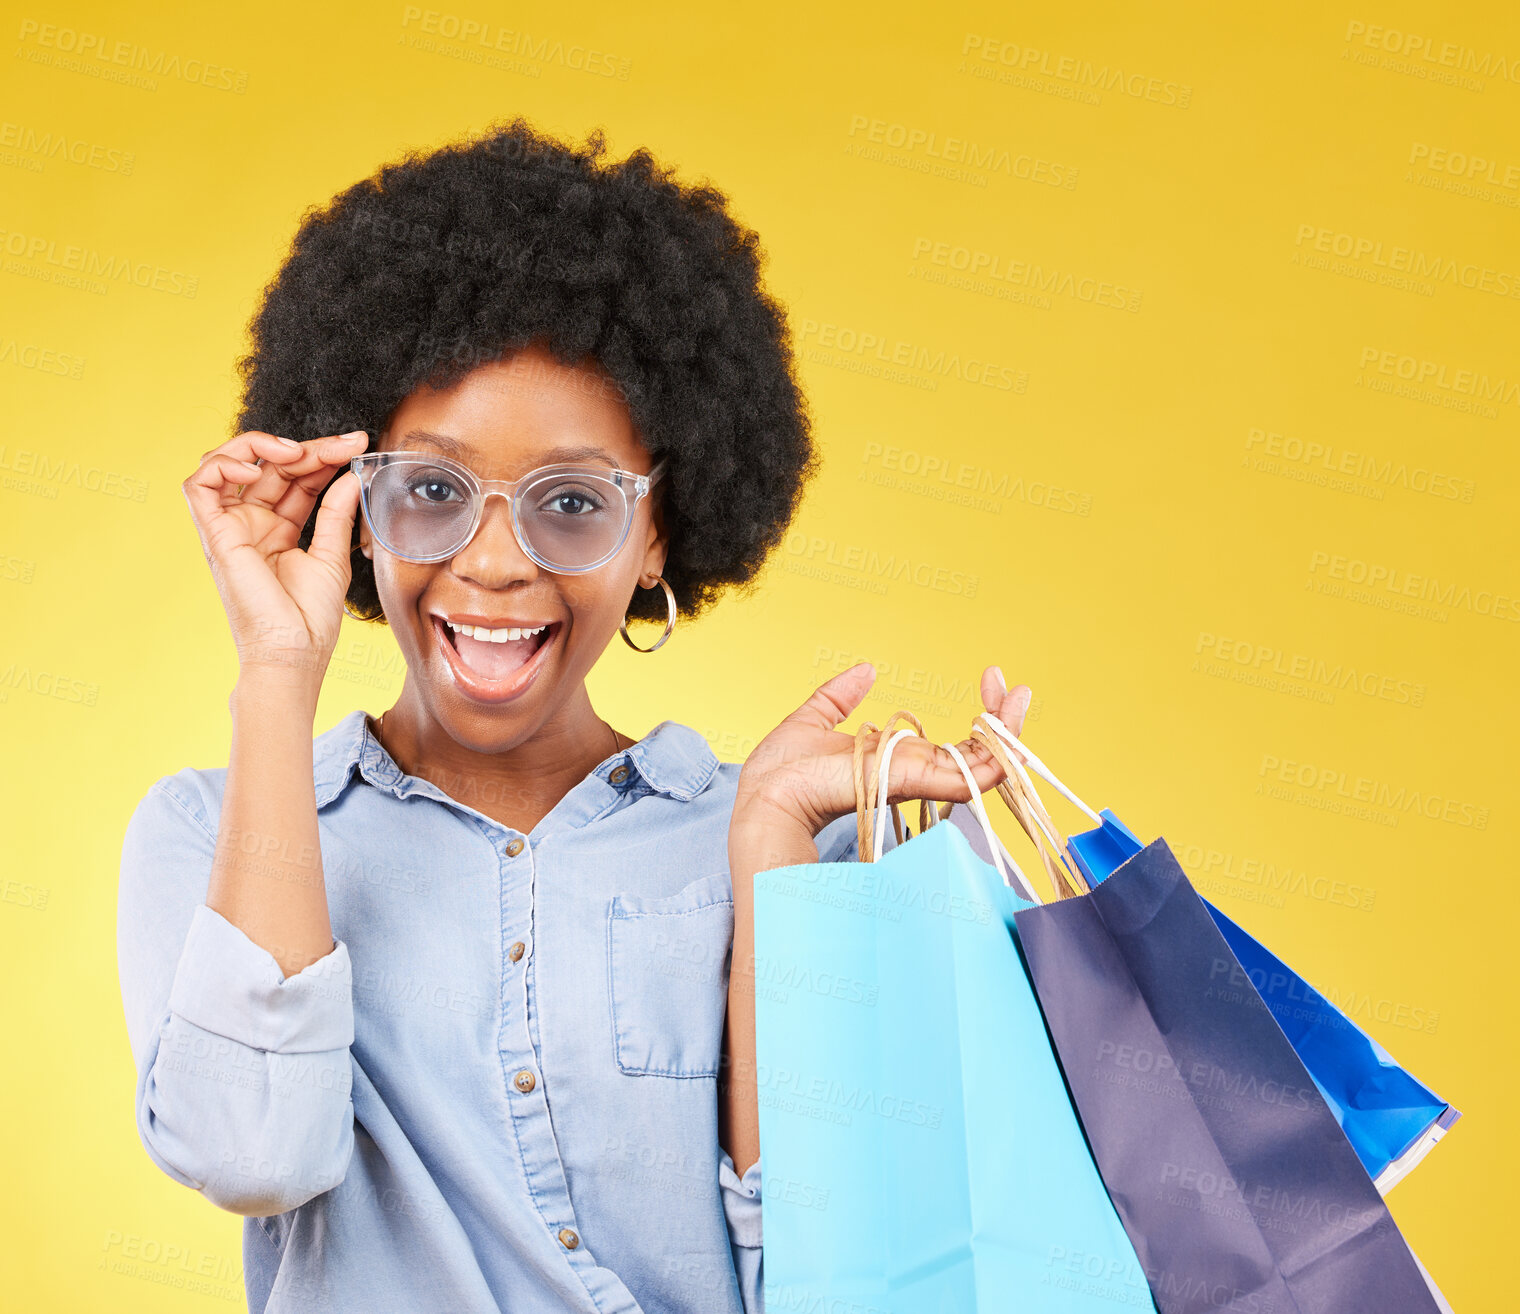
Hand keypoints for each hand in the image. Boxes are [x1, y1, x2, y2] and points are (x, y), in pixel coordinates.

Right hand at [181, 429, 368, 684]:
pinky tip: (259, 469)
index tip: (356, 445)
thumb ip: (337, 513)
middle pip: (271, 466)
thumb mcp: (333, 556)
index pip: (296, 478)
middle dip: (309, 448)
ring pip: (228, 464)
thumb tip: (352, 475)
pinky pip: (200, 485)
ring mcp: (231, 528)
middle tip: (344, 444)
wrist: (293, 652)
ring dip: (261, 446)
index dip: (323, 456)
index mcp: (279, 529)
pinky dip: (225, 465)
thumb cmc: (310, 618)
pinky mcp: (214, 536)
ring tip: (299, 452)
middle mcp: (252, 524)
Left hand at [731, 660, 1033, 842]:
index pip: (954, 746)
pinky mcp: (908, 782)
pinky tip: (1005, 734)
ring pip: (979, 766)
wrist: (768, 793)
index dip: (978, 717)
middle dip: (1002, 723)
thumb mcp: (813, 721)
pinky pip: (964, 779)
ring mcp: (913, 781)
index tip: (990, 678)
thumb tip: (865, 669)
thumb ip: (840, 697)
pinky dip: (990, 760)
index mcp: (897, 763)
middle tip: (1015, 689)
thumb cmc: (782, 773)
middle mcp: (911, 775)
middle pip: (975, 757)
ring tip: (1020, 698)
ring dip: (1005, 734)